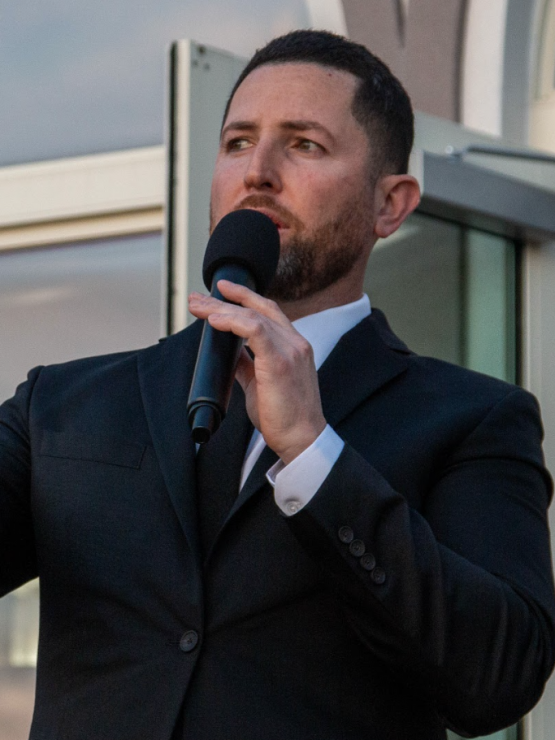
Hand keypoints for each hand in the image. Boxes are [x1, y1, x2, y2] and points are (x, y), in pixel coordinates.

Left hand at [188, 281, 326, 463]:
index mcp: (293, 346)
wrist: (301, 439)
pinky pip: (255, 331)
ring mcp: (291, 350)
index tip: (220, 291)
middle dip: (226, 299)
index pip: (269, 311)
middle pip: (259, 308)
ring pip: (253, 316)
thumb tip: (230, 351)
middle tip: (197, 298)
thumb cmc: (283, 416)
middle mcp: (295, 343)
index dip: (244, 297)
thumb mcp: (261, 383)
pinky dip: (233, 322)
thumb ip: (248, 364)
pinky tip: (214, 321)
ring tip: (198, 307)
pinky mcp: (281, 362)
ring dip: (222, 309)